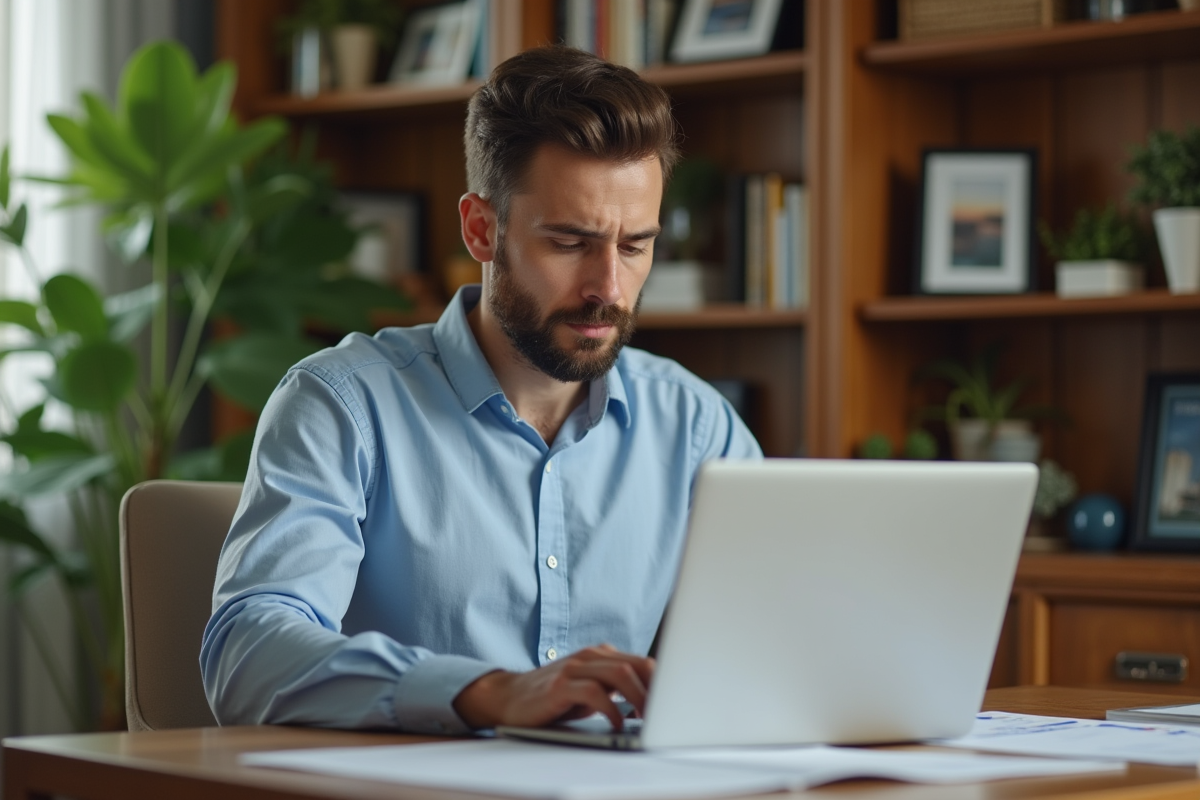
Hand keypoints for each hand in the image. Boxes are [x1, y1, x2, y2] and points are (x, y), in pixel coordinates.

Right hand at [453, 644, 653, 730]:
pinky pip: (595, 693)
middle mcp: (590, 656)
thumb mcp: (590, 690)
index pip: (642, 663)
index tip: (676, 704)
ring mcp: (574, 668)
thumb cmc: (554, 698)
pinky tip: (616, 724)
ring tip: (647, 719)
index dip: (662, 683)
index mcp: (601, 655)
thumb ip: (616, 688)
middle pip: (636, 665)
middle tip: (666, 714)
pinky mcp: (560, 686)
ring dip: (639, 698)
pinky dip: (611, 710)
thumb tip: (654, 701)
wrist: (508, 697)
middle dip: (656, 690)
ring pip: (619, 674)